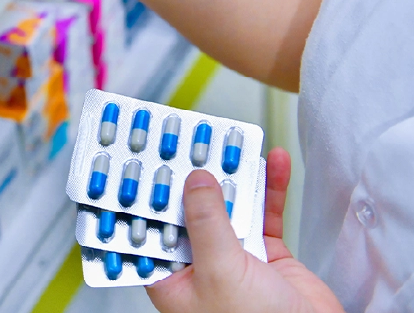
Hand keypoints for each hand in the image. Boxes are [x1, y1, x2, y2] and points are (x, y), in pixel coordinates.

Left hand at [146, 148, 343, 312]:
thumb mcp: (220, 271)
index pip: (149, 225)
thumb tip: (194, 180)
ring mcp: (232, 256)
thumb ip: (206, 222)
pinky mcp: (265, 253)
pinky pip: (265, 211)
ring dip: (232, 173)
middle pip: (189, 208)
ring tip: (230, 140)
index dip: (145, 192)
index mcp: (171, 276)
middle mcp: (198, 263)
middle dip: (192, 173)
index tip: (141, 157)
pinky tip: (272, 161)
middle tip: (191, 136)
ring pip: (228, 204)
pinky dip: (270, 186)